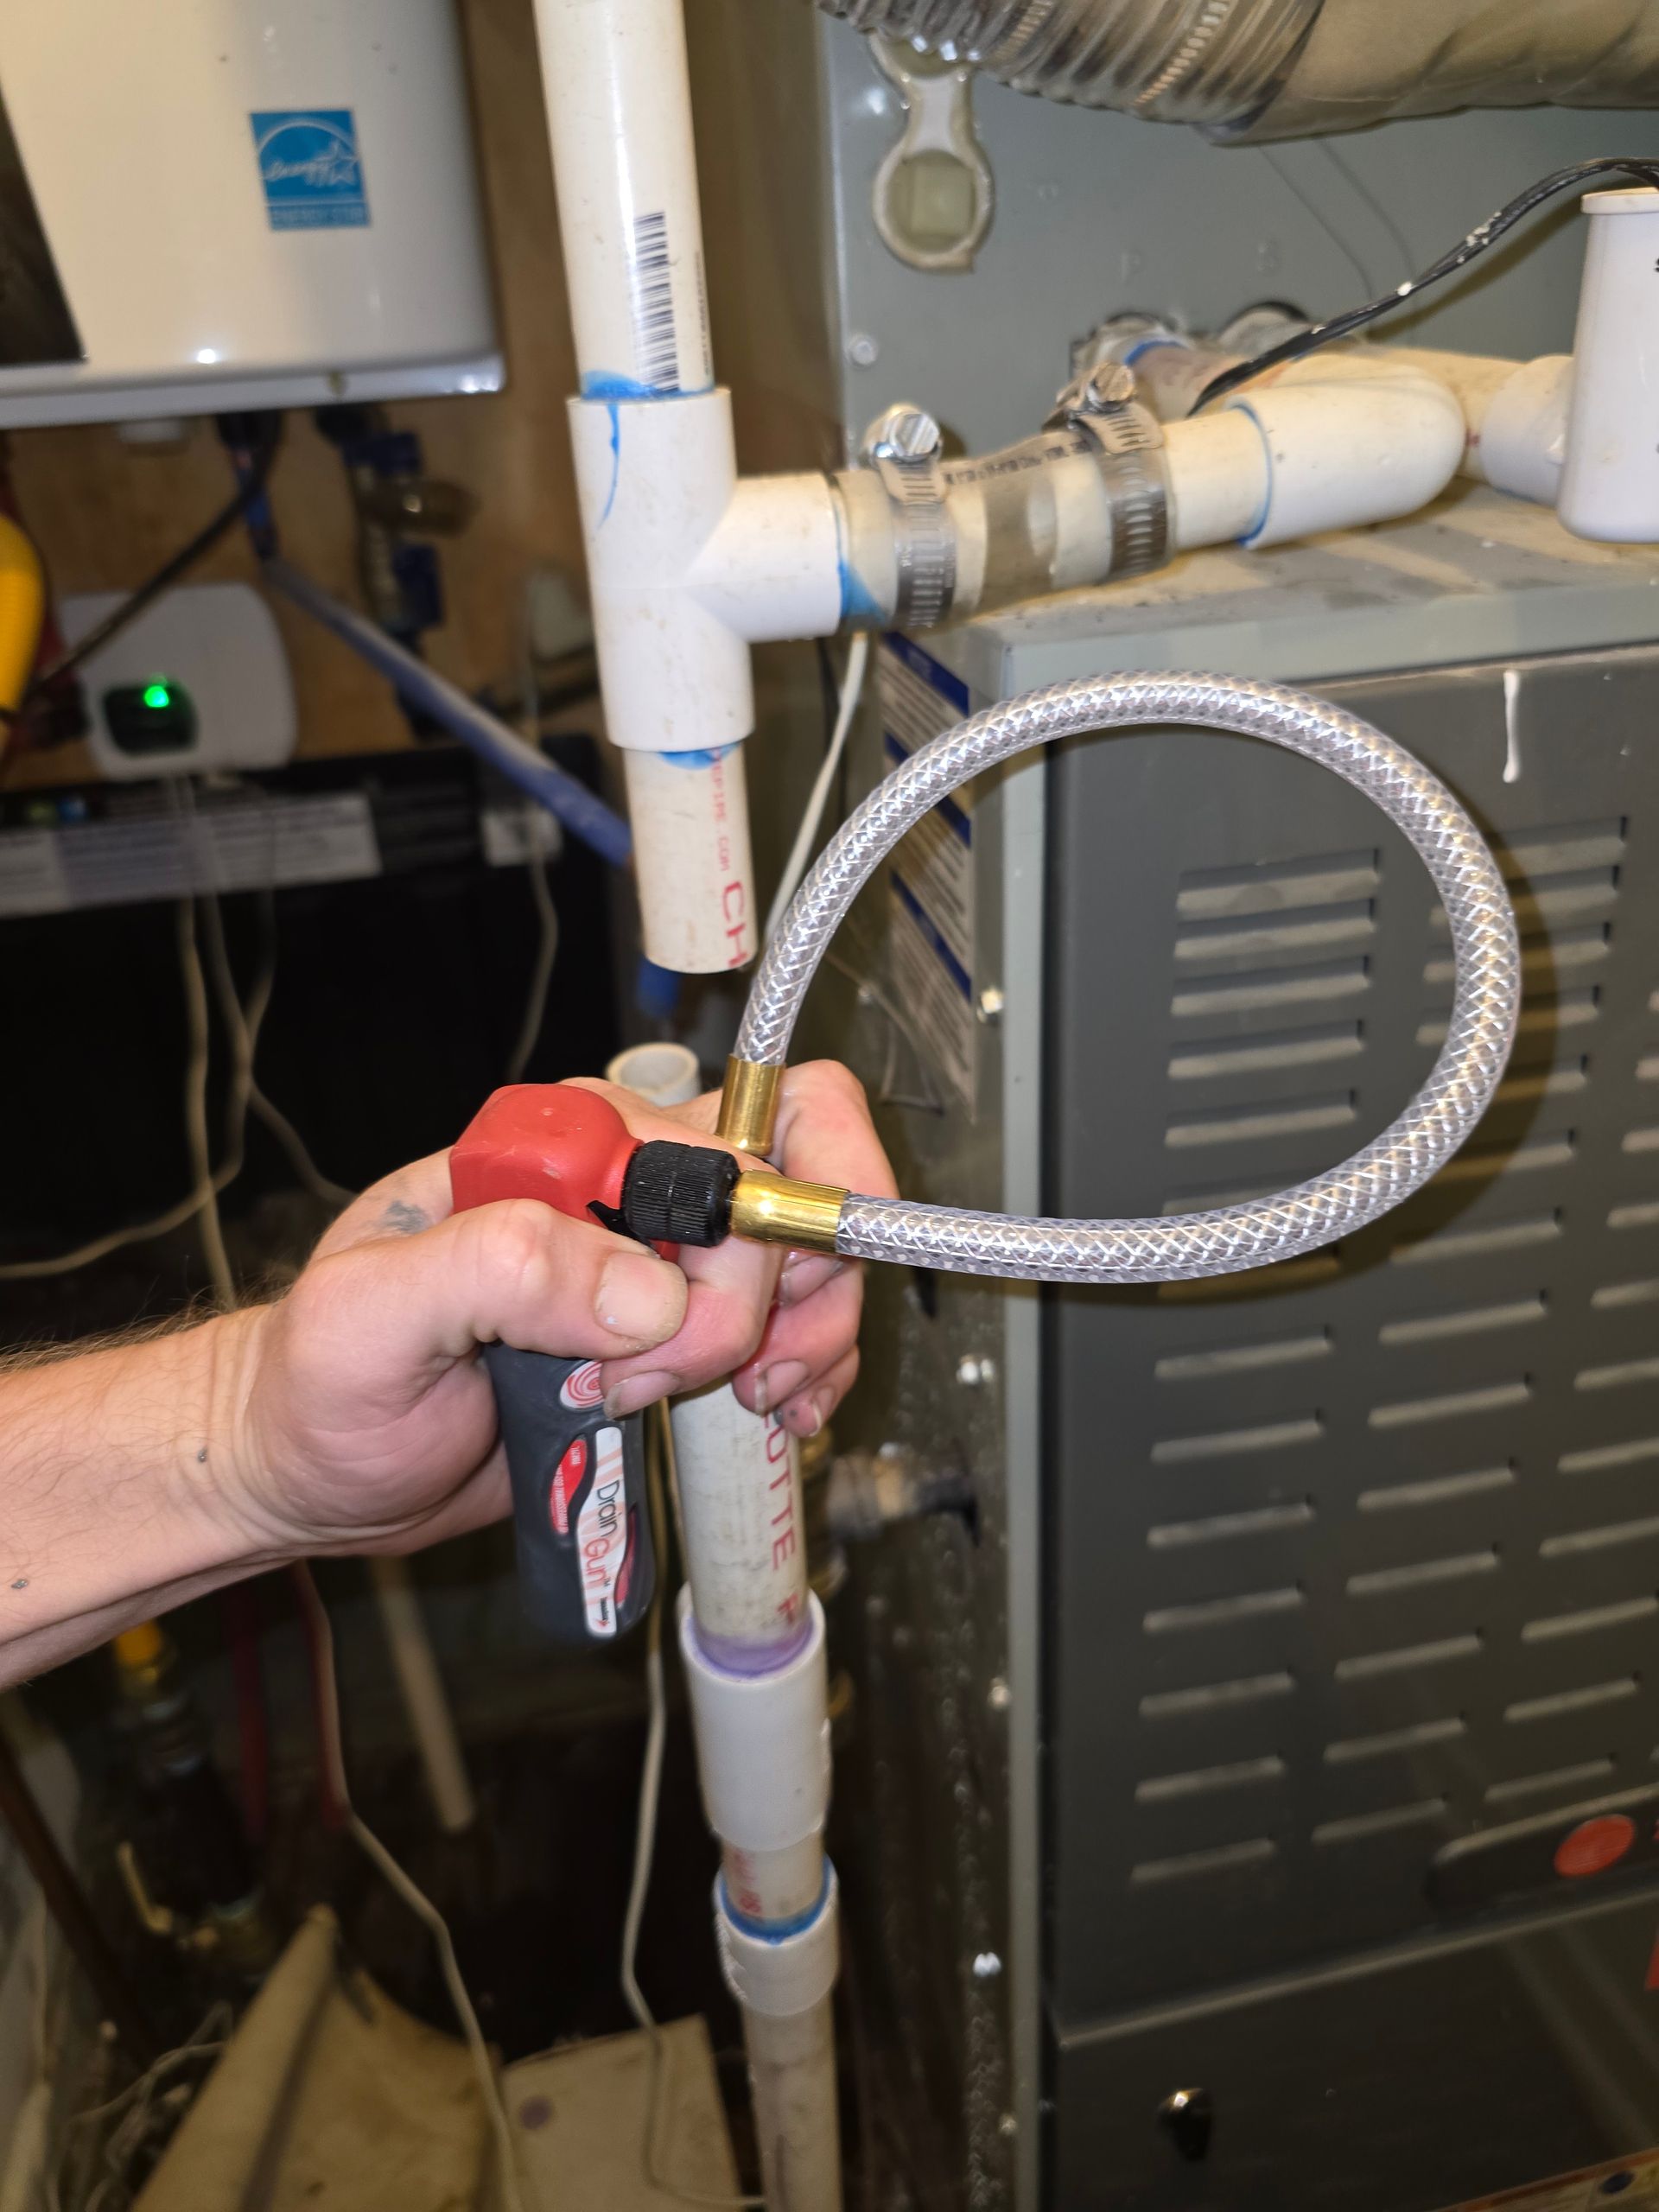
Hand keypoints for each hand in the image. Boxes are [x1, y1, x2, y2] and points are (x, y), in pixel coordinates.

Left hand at [228, 1063, 896, 1558]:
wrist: (316, 1471)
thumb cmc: (320, 1387)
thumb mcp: (369, 1319)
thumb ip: (494, 1271)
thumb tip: (648, 1289)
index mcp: (552, 1150)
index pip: (717, 1141)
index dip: (744, 1237)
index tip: (699, 1337)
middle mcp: (617, 1189)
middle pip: (782, 1193)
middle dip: (766, 1303)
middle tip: (683, 1381)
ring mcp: (655, 1263)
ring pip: (803, 1256)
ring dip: (801, 1338)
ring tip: (735, 1401)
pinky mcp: (671, 1333)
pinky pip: (788, 1323)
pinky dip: (807, 1367)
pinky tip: (769, 1411)